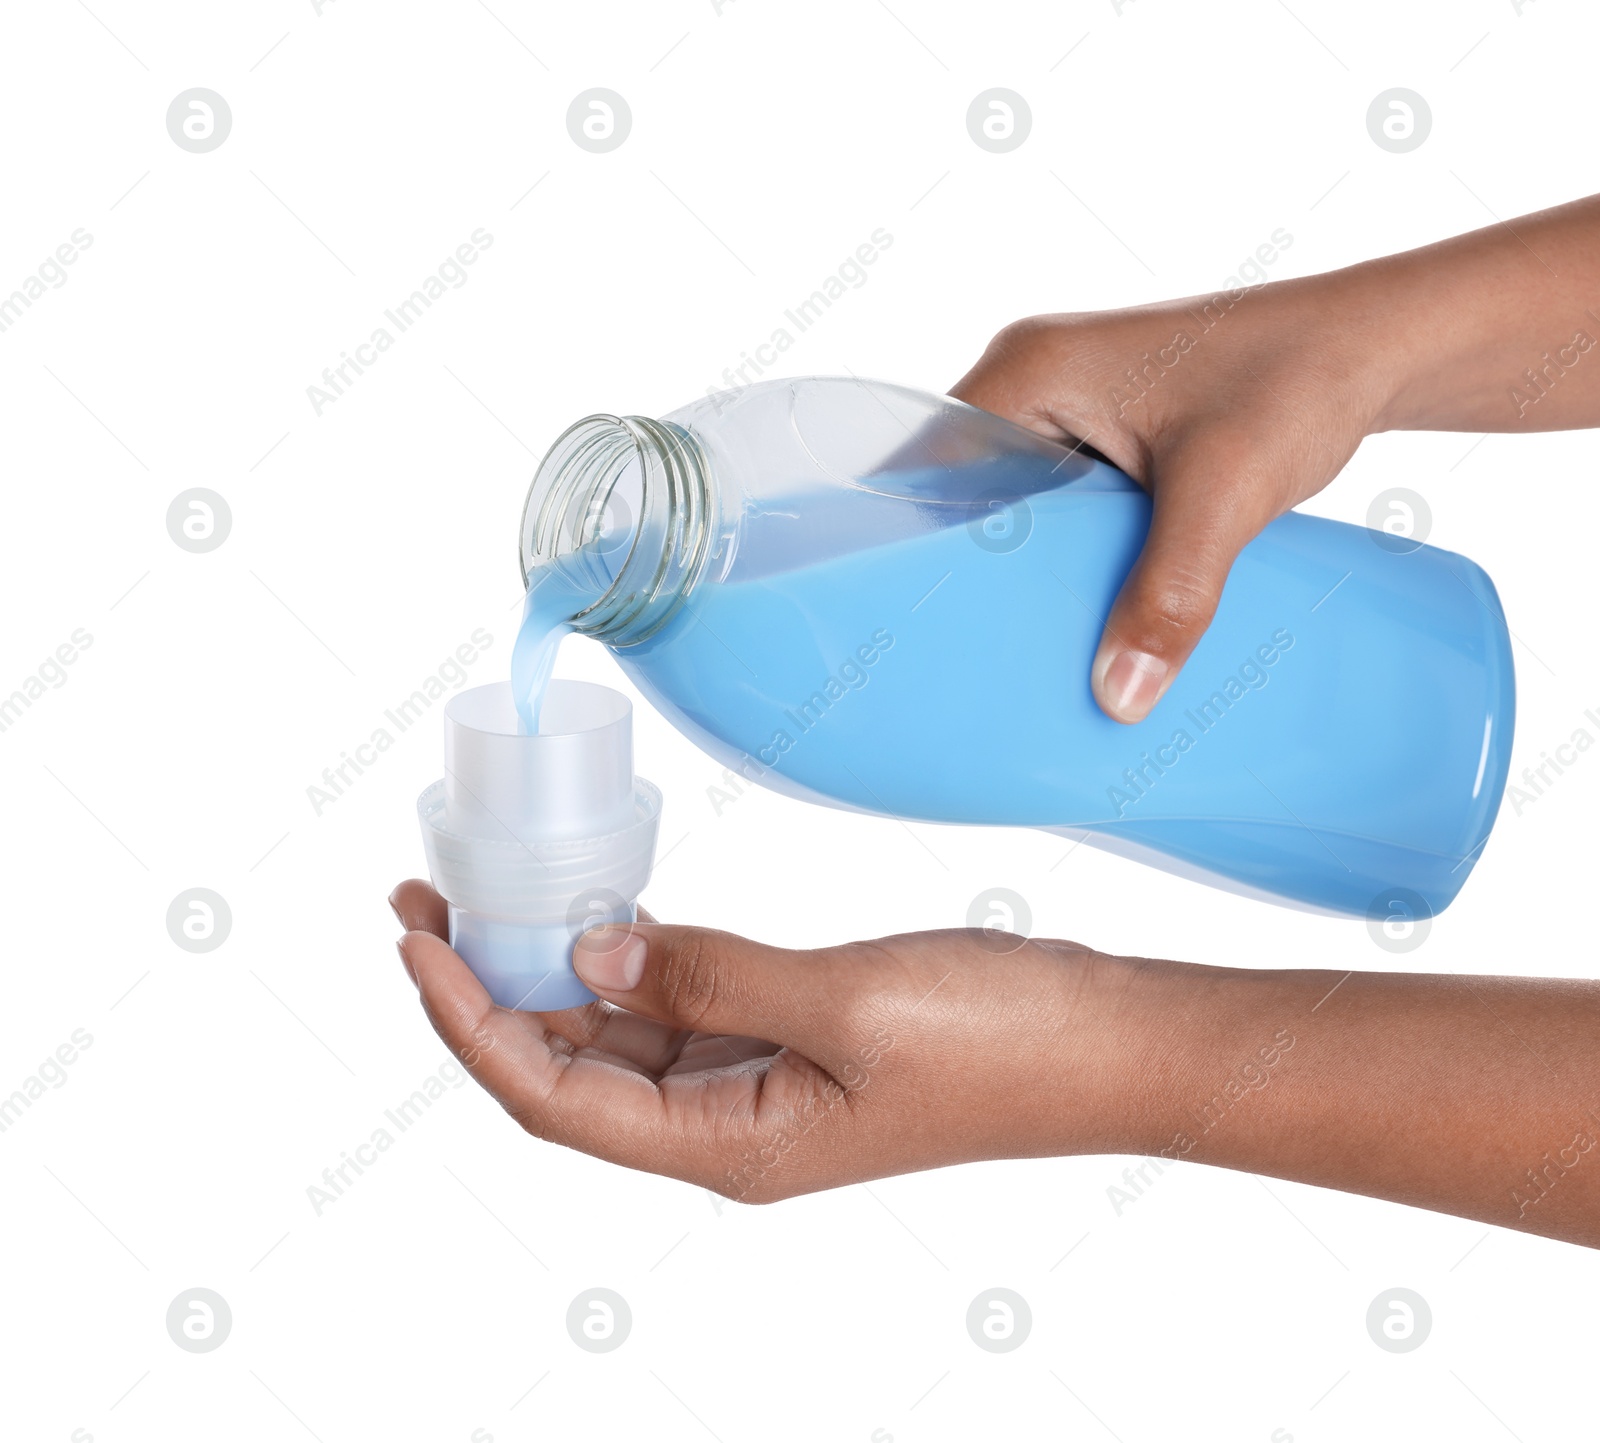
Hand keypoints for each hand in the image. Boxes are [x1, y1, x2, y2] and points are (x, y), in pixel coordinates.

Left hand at [389, 879, 1135, 1200]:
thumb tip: (591, 947)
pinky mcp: (791, 1046)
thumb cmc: (1002, 1040)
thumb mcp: (845, 999)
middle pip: (565, 1071)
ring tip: (488, 899)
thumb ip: (709, 975)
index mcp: (729, 1146)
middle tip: (425, 900)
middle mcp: (728, 1129)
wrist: (1104, 1044)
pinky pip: (678, 1011)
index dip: (470, 1021)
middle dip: (485, 990)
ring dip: (548, 974)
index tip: (417, 939)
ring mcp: (758, 1089)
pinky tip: (602, 912)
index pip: (552, 1095)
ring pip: (617, 1041)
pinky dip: (629, 962)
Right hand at [950, 276, 1384, 722]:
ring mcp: (1071, 408)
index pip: (932, 464)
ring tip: (1020, 645)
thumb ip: (1170, 592)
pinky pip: (1062, 506)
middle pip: (968, 492)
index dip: (920, 544)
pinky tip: (1081, 613)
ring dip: (1028, 568)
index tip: (924, 622)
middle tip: (971, 652)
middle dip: (975, 568)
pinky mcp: (1108, 434)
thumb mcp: (1225, 493)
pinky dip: (1069, 555)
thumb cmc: (1299, 380)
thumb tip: (1120, 700)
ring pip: (1018, 506)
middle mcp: (1034, 380)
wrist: (1378, 345)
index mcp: (1029, 368)